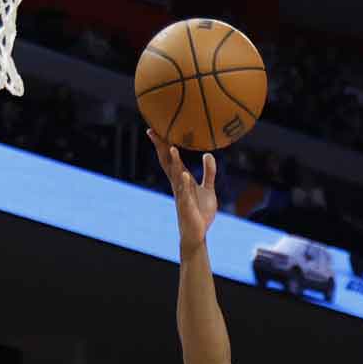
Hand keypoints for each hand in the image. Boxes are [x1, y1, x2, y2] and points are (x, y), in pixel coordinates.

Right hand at [147, 129, 217, 254]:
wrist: (198, 233)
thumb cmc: (200, 212)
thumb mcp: (208, 189)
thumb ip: (209, 172)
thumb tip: (208, 154)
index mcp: (182, 179)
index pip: (170, 158)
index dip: (164, 144)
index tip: (156, 129)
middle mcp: (178, 185)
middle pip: (167, 163)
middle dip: (161, 148)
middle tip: (153, 131)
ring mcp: (181, 195)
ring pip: (176, 176)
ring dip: (174, 162)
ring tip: (173, 148)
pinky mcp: (187, 206)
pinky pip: (185, 193)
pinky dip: (184, 183)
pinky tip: (184, 174)